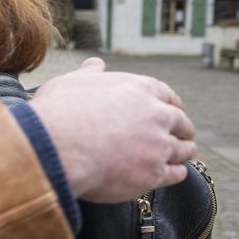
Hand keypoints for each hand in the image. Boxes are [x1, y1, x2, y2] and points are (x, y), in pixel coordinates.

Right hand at [30, 58, 195, 201]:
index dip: (172, 105)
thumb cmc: (58, 112)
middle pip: (181, 123)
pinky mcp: (153, 174)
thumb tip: (95, 64)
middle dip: (182, 129)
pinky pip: (176, 174)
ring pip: (183, 149)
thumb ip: (89, 74)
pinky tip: (172, 173)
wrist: (56, 147)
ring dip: (183, 152)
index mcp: (139, 89)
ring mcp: (157, 145)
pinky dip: (176, 172)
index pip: (167, 96)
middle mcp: (156, 115)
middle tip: (180, 136)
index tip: (173, 111)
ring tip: (180, 156)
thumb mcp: (71, 82)